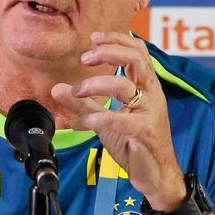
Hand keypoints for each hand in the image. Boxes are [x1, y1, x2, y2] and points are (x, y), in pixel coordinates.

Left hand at [50, 32, 185, 210]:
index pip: (138, 52)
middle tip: (84, 58)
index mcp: (145, 87)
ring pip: (125, 86)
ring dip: (96, 84)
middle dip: (108, 52)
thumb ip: (83, 104)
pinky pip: (123, 120)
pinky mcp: (146, 132)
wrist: (156, 175)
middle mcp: (151, 94)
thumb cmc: (135, 144)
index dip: (117, 40)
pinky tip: (84, 122)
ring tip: (77, 91)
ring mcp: (150, 112)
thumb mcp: (105, 120)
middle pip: (136, 59)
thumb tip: (57, 88)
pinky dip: (101, 117)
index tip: (93, 38)